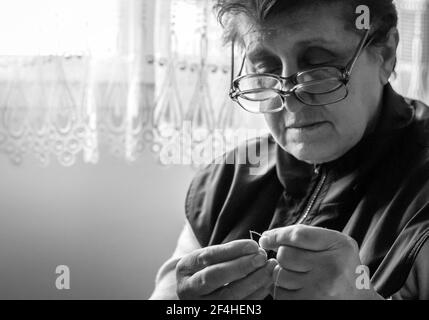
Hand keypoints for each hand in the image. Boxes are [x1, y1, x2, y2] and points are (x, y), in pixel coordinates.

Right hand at [176, 239, 276, 299]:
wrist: (197, 295)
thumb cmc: (206, 270)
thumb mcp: (206, 259)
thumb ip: (226, 253)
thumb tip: (254, 248)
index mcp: (184, 269)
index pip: (207, 257)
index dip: (232, 250)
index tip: (253, 245)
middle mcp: (188, 290)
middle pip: (214, 277)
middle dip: (241, 266)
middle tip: (261, 257)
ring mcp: (201, 306)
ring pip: (228, 296)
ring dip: (253, 281)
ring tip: (269, 268)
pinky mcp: (217, 317)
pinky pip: (239, 308)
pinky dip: (256, 295)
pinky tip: (267, 282)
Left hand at [259, 225, 382, 299]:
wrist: (358, 299)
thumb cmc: (340, 265)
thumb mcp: (333, 243)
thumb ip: (304, 235)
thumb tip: (266, 238)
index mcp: (338, 246)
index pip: (297, 235)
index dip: (277, 235)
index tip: (266, 238)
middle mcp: (331, 267)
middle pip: (285, 255)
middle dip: (283, 255)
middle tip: (292, 260)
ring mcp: (320, 289)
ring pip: (279, 275)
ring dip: (281, 273)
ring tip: (296, 274)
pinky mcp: (309, 304)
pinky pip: (280, 294)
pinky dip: (282, 289)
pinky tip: (294, 287)